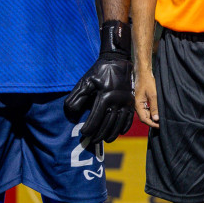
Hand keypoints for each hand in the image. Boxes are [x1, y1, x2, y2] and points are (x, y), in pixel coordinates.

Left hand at [64, 21, 133, 149]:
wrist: (118, 61)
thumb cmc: (99, 71)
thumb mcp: (85, 81)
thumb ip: (77, 97)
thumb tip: (71, 112)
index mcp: (105, 96)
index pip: (96, 118)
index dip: (89, 128)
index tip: (83, 134)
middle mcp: (117, 101)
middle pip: (108, 123)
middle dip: (99, 134)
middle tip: (92, 140)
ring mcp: (126, 101)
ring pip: (119, 123)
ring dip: (112, 133)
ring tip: (105, 140)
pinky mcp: (131, 101)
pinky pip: (129, 117)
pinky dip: (125, 126)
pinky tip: (119, 132)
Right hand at [134, 66, 158, 127]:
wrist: (144, 73)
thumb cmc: (147, 82)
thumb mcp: (153, 95)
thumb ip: (154, 107)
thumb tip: (156, 119)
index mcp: (138, 105)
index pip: (144, 119)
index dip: (152, 123)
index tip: (159, 125)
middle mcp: (138, 105)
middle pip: (145, 117)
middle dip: (153, 121)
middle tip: (162, 123)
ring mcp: (140, 103)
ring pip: (146, 113)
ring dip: (153, 116)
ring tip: (161, 117)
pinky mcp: (143, 100)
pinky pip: (147, 109)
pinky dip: (152, 111)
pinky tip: (158, 111)